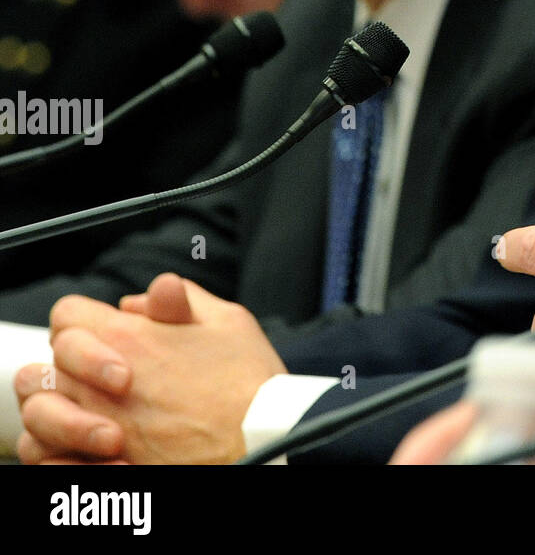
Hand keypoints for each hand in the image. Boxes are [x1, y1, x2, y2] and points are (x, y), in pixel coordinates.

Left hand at [15, 273, 284, 464]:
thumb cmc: (249, 383)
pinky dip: (64, 452)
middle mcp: (101, 386)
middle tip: (108, 374)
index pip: (68, 316)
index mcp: (130, 339)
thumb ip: (183, 299)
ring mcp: (96, 431)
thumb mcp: (228, 320)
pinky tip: (99, 445)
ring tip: (100, 412)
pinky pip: (51, 460)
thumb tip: (149, 298)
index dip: (86, 319)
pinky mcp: (101, 469)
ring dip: (63, 410)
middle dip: (71, 365)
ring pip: (41, 417)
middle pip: (47, 365)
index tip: (111, 331)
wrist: (260, 440)